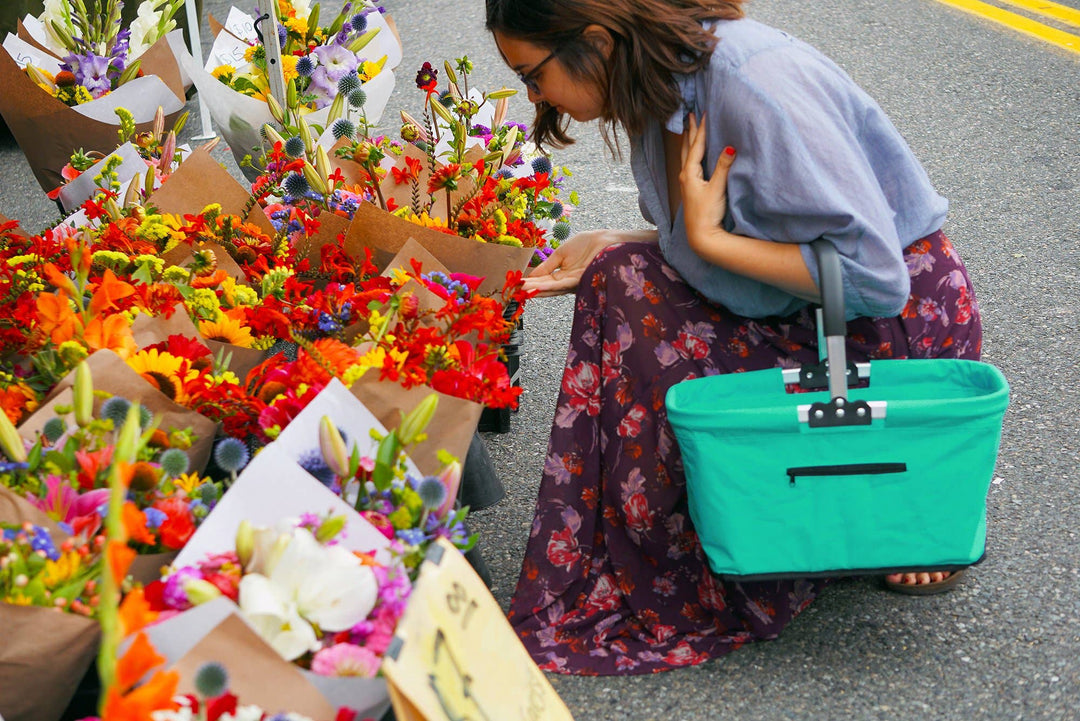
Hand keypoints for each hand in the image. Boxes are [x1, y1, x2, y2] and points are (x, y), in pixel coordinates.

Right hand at [524, 229, 642, 295]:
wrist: (607, 241)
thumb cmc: (588, 244)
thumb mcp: (562, 254)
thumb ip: (547, 266)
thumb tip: (531, 276)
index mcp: (563, 276)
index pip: (544, 282)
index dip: (529, 283)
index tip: (515, 284)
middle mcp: (568, 282)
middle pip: (546, 288)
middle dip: (529, 289)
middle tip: (513, 291)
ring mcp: (575, 283)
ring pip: (552, 289)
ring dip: (535, 290)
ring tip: (521, 290)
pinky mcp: (582, 280)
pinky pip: (562, 284)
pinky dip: (548, 286)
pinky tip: (537, 287)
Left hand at [679, 112, 736, 255]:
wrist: (701, 235)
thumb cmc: (708, 213)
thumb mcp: (717, 188)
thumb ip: (723, 167)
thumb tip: (729, 148)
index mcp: (689, 173)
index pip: (696, 146)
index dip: (701, 130)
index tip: (704, 113)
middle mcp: (685, 176)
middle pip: (687, 148)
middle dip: (690, 130)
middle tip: (690, 114)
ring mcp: (686, 182)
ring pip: (686, 155)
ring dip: (688, 141)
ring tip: (689, 128)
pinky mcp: (690, 188)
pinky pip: (689, 163)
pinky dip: (690, 152)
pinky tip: (693, 154)